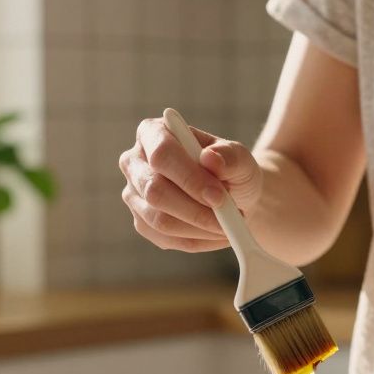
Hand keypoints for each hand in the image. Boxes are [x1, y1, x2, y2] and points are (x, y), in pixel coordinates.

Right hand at [119, 118, 263, 252]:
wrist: (233, 195)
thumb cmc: (231, 170)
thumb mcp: (239, 158)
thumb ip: (229, 156)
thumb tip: (210, 158)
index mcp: (153, 133)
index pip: (162, 154)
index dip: (189, 178)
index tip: (218, 196)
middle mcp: (135, 162)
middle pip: (155, 191)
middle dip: (195, 210)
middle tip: (228, 217)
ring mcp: (134, 194)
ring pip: (159, 220)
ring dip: (199, 228)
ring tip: (228, 226)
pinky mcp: (141, 222)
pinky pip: (165, 239)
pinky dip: (197, 240)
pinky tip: (216, 234)